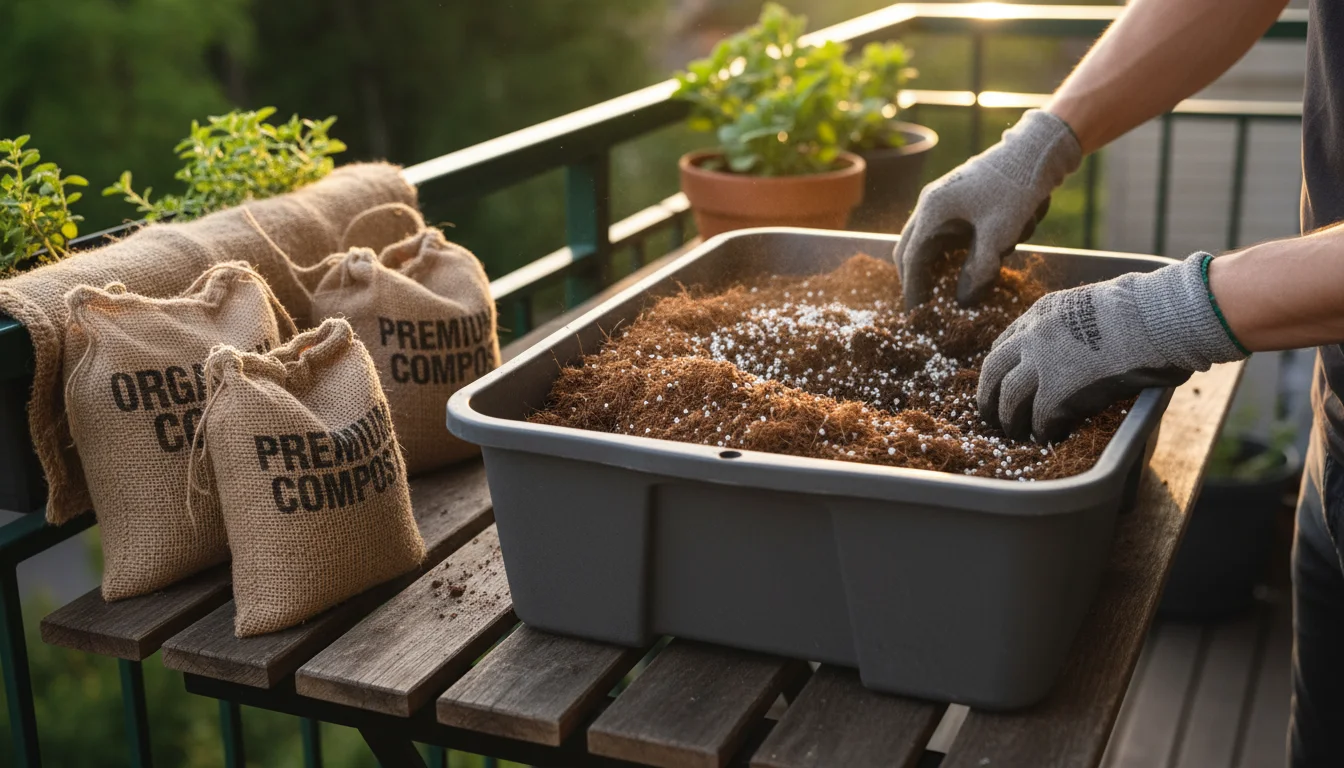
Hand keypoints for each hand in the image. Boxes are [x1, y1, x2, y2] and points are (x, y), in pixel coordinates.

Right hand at [894, 110, 1081, 308]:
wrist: (1035, 152)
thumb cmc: (1016, 190)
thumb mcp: (999, 235)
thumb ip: (979, 270)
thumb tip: (962, 302)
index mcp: (933, 211)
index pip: (911, 259)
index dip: (913, 290)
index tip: (917, 315)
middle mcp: (929, 205)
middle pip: (910, 250)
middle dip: (916, 279)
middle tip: (925, 306)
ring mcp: (941, 200)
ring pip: (924, 242)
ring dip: (933, 266)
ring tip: (944, 290)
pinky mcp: (955, 200)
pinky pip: (941, 234)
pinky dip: (947, 254)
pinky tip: (963, 266)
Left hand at [977, 253, 1246, 441]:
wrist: (1159, 318)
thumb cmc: (1146, 310)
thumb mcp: (1094, 306)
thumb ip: (1076, 325)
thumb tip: (1087, 344)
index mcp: (1042, 312)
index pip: (1005, 343)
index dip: (1001, 368)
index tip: (1001, 382)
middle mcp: (1033, 336)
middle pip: (993, 371)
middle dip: (989, 397)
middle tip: (991, 416)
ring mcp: (1042, 364)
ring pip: (1010, 399)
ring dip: (1011, 420)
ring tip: (1016, 434)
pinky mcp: (1058, 392)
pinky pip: (1040, 419)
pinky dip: (1043, 431)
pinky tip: (1050, 437)